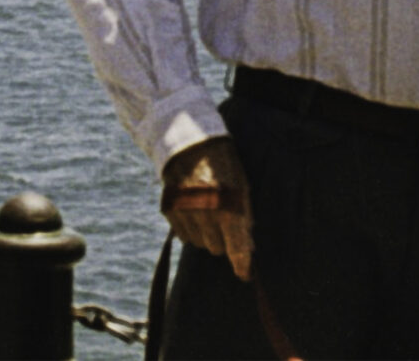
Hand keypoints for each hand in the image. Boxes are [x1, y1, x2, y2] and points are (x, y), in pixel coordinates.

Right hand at [160, 135, 253, 280]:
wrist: (191, 143)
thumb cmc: (224, 165)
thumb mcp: (242, 186)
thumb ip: (245, 217)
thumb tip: (248, 248)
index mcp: (228, 207)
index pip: (237, 247)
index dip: (242, 264)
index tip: (245, 274)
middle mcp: (206, 214)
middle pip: (217, 248)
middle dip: (223, 238)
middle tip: (224, 218)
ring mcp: (185, 214)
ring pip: (200, 244)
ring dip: (206, 233)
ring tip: (208, 209)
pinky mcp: (170, 212)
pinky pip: (184, 236)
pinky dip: (191, 228)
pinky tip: (194, 208)